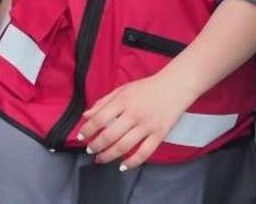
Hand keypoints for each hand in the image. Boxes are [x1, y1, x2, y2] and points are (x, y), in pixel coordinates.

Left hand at [75, 72, 196, 169]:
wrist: (174, 88)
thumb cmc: (146, 88)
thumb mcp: (122, 90)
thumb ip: (103, 103)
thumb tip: (86, 116)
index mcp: (122, 101)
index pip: (99, 118)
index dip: (88, 129)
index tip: (81, 136)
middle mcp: (134, 115)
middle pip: (110, 135)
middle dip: (96, 146)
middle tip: (89, 151)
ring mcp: (147, 126)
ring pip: (125, 146)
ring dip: (109, 155)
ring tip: (100, 159)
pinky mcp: (159, 135)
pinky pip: (145, 153)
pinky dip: (132, 162)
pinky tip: (122, 166)